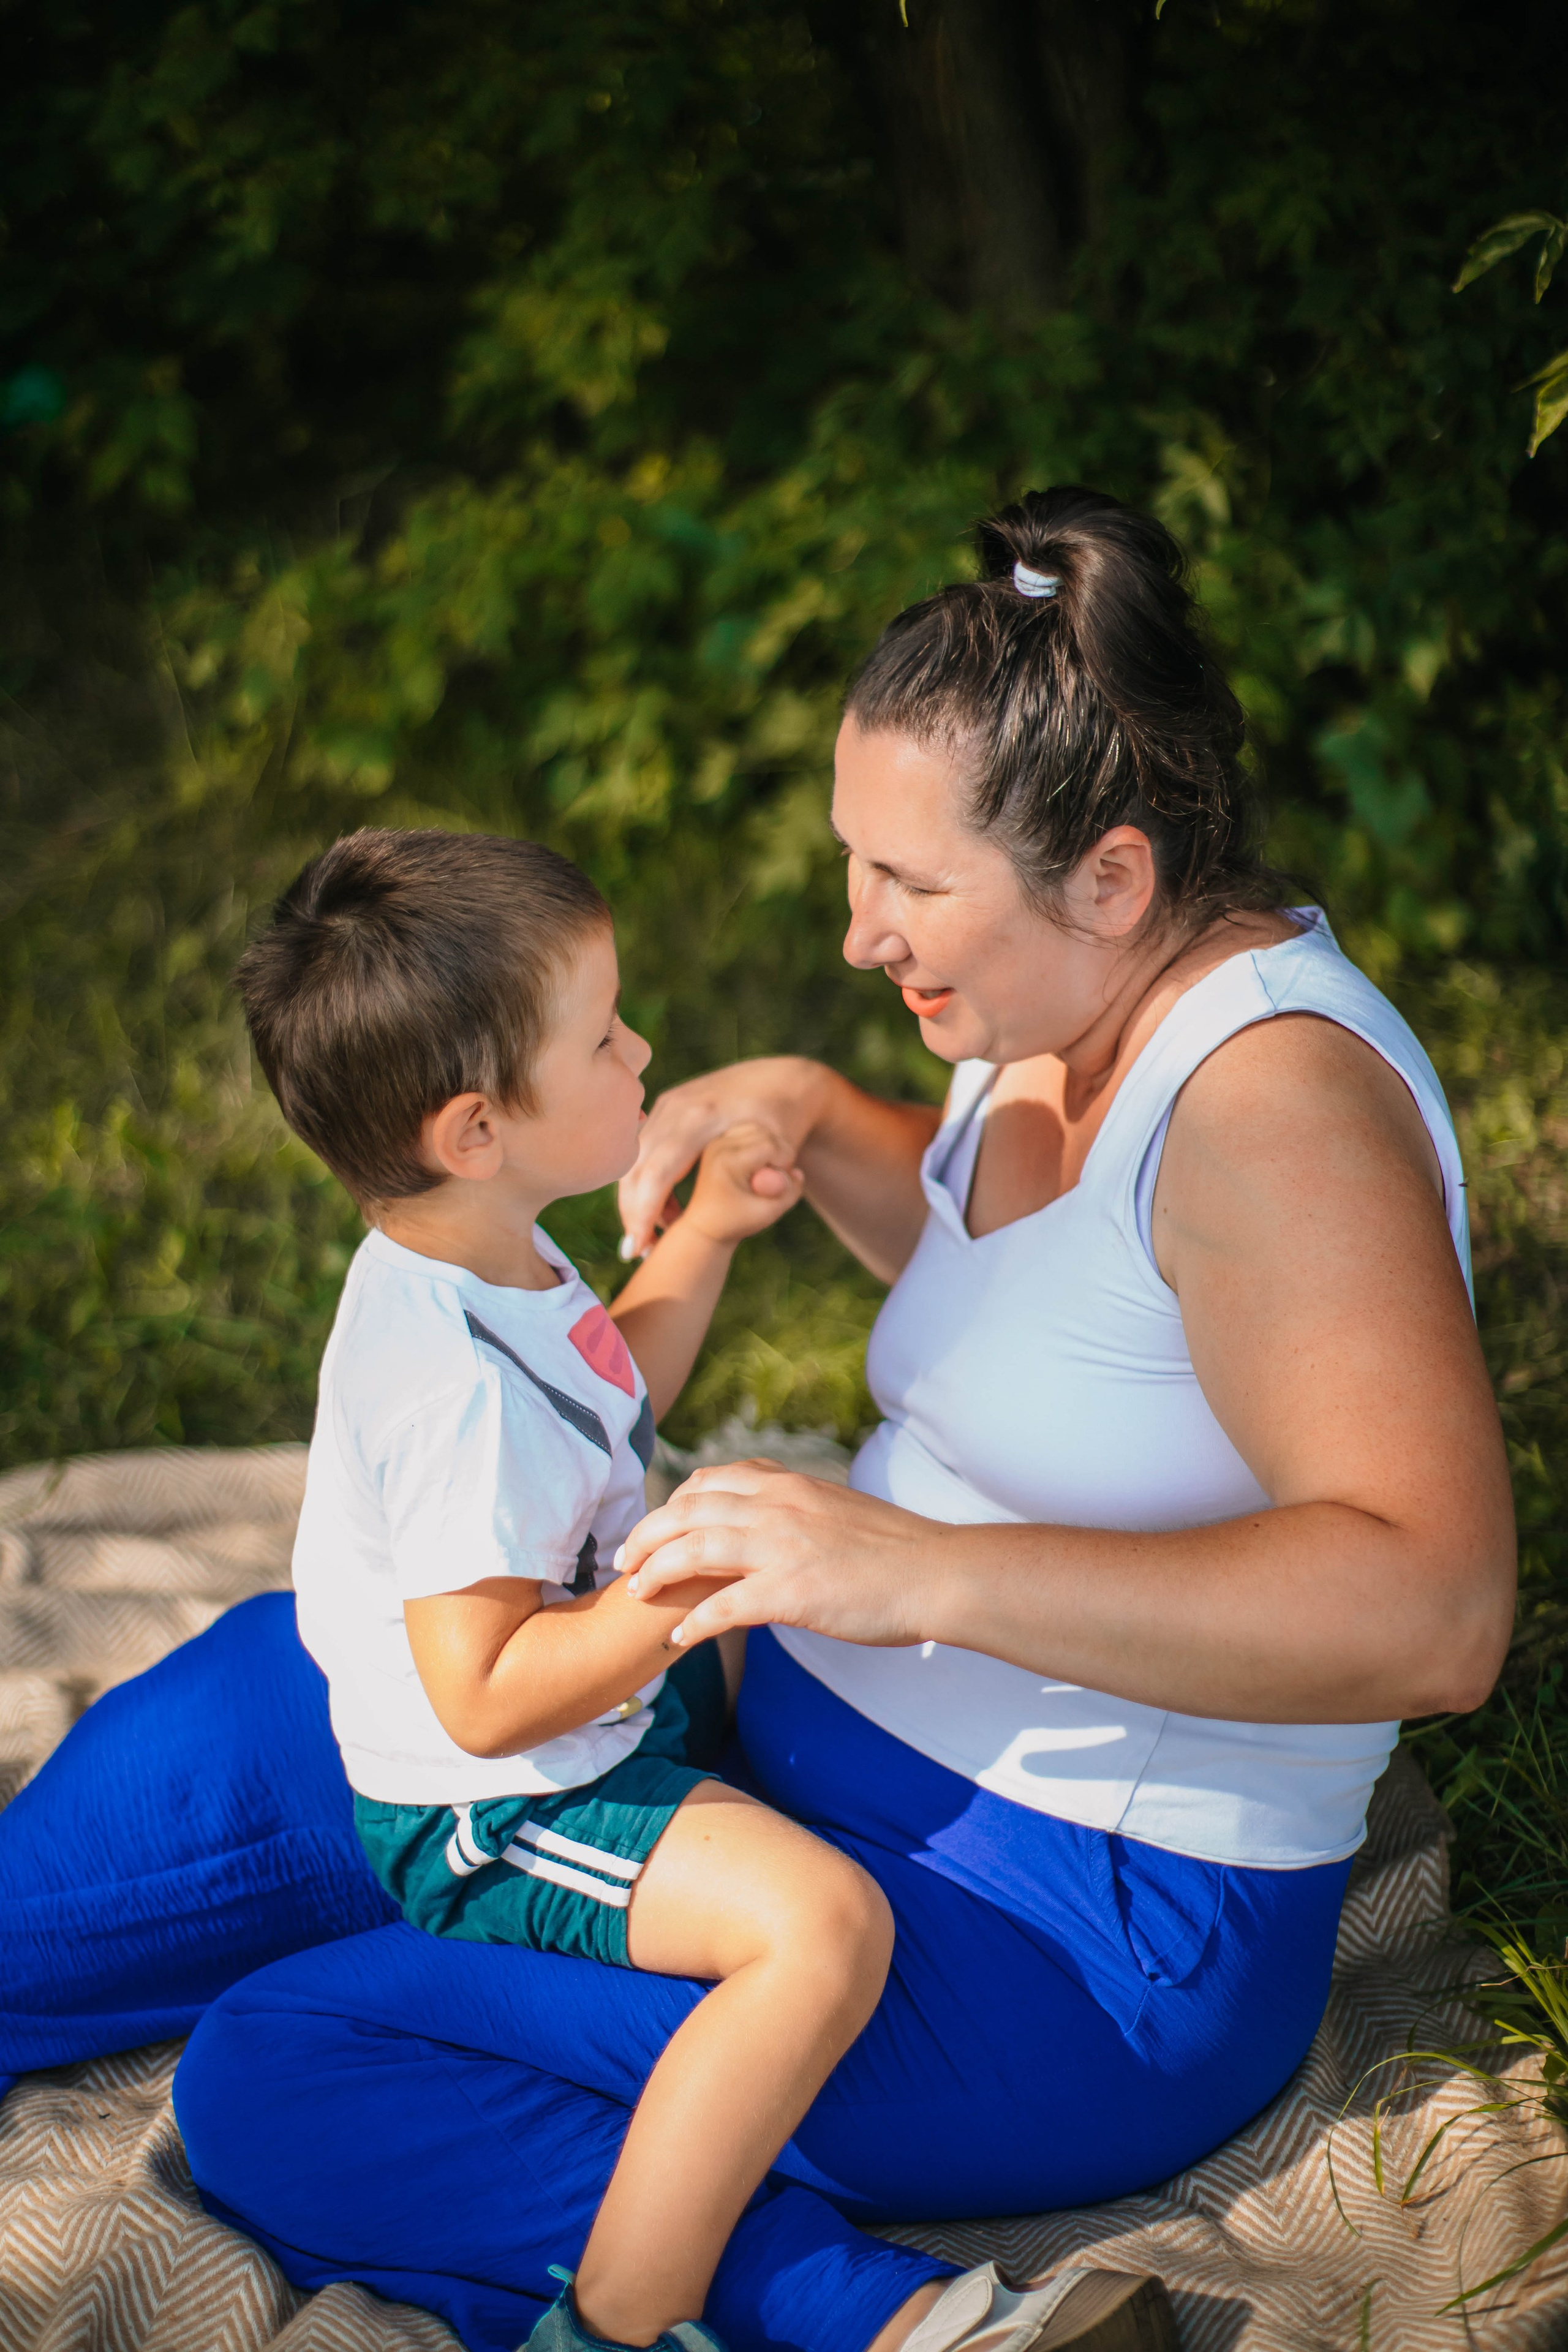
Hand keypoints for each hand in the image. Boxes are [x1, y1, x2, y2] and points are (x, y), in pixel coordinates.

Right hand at [618, 1058, 829, 1258]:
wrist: (780, 1080)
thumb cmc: (783, 1119)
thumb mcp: (782, 1148)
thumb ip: (772, 1177)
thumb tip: (756, 1200)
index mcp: (701, 1117)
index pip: (657, 1172)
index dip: (644, 1213)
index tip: (638, 1249)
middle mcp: (675, 1107)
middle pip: (635, 1167)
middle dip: (631, 1213)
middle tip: (637, 1253)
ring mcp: (666, 1105)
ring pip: (633, 1160)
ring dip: (636, 1201)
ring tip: (653, 1238)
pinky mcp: (664, 1108)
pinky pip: (643, 1151)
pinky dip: (645, 1184)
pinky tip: (664, 1212)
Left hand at [618, 1458, 946, 1649]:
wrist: (937, 1573)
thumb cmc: (895, 1549)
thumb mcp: (835, 1508)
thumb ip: (795, 1509)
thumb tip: (769, 1524)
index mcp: (788, 1483)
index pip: (709, 1480)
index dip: (672, 1503)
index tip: (656, 1526)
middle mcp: (777, 1505)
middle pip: (686, 1510)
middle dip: (646, 1535)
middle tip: (623, 1562)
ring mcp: (781, 1546)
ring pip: (692, 1550)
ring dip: (655, 1573)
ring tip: (635, 1595)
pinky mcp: (790, 1591)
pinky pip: (721, 1607)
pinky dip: (692, 1624)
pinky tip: (677, 1641)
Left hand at [684, 1122, 804, 1247]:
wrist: (705, 1224)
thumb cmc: (736, 1222)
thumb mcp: (768, 1213)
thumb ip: (790, 1193)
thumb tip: (797, 1171)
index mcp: (728, 1162)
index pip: (770, 1145)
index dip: (785, 1161)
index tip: (782, 1181)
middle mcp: (719, 1146)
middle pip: (765, 1133)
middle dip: (780, 1153)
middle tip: (776, 1177)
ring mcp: (717, 1142)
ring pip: (758, 1129)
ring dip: (770, 1147)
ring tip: (766, 1171)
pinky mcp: (720, 1142)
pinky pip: (749, 1132)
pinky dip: (760, 1145)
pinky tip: (756, 1165)